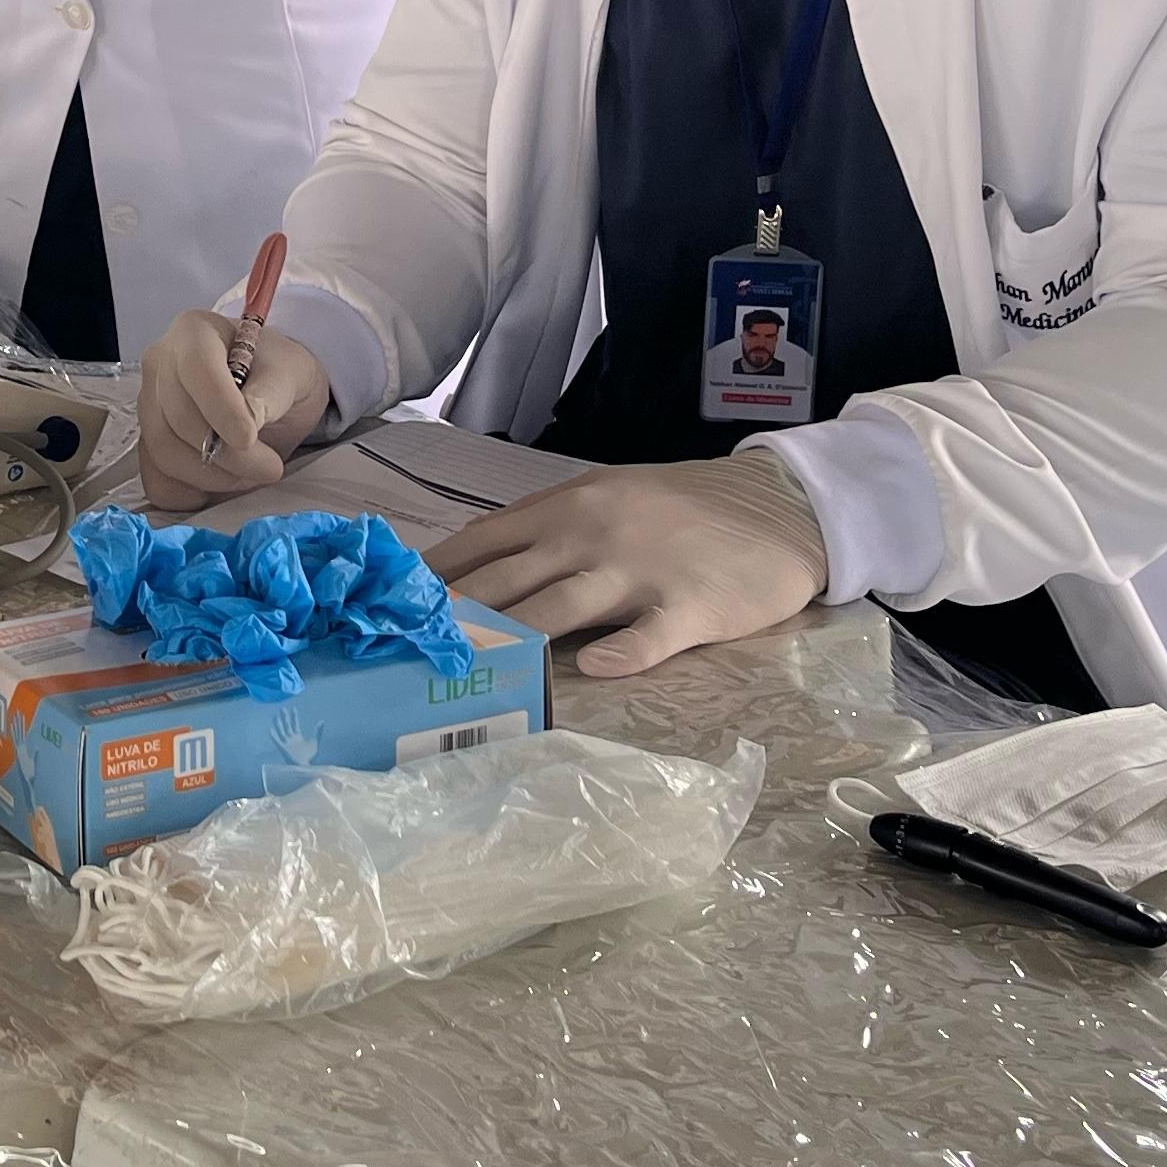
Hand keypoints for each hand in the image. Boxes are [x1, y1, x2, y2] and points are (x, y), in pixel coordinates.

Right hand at [139, 310, 330, 511]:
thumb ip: (269, 394)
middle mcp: (160, 364)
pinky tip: (222, 485)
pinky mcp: (148, 443)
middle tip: (270, 467)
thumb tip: (247, 422)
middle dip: (227, 454)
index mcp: (194, 332)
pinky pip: (156, 479)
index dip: (220, 408)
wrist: (269, 389)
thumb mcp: (289, 373)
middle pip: (178, 419)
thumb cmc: (278, 373)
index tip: (250, 439)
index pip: (196, 369)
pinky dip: (189, 492)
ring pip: (164, 452)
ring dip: (213, 476)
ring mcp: (148, 405)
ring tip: (253, 474)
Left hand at [426, 450, 826, 676]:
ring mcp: (640, 571)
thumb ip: (549, 525)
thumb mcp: (608, 496)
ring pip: (561, 608)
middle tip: (401, 652)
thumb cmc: (684, 507)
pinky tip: (596, 670)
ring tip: (466, 667)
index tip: (387, 606)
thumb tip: (479, 560)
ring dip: (510, 638)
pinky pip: (649, 635)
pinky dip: (622, 653)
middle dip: (452, 617)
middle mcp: (591, 535)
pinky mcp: (691, 607)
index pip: (483, 542)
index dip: (435, 576)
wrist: (779, 505)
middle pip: (507, 579)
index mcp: (567, 508)